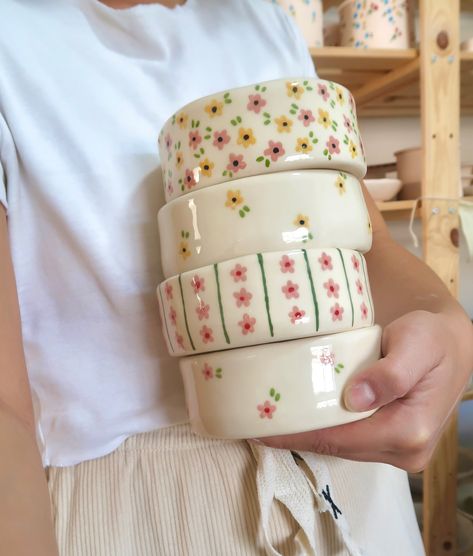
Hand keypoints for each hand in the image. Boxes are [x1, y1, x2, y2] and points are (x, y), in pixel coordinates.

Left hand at [259, 310, 472, 471]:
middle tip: (255, 423)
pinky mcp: (391, 440)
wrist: (451, 345)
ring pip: (342, 446)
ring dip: (307, 435)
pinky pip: (349, 439)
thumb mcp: (417, 345)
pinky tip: (300, 418)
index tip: (262, 428)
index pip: (341, 439)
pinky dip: (323, 429)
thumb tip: (354, 400)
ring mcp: (398, 448)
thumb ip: (391, 374)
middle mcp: (405, 449)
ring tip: (269, 421)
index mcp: (410, 430)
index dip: (300, 435)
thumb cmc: (433, 339)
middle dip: (296, 437)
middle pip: (338, 447)